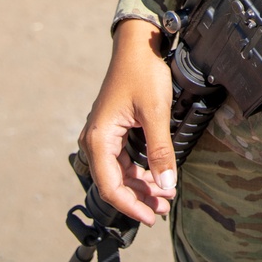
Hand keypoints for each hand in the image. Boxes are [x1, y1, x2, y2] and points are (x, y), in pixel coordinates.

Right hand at [79, 18, 175, 225]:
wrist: (139, 44)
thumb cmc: (143, 72)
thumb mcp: (156, 113)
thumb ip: (160, 152)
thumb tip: (166, 186)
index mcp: (99, 139)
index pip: (110, 186)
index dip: (131, 206)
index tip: (151, 217)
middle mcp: (95, 141)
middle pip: (114, 182)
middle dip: (140, 197)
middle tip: (164, 208)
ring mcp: (103, 136)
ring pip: (120, 173)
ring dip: (142, 185)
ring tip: (165, 196)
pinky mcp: (113, 131)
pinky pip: (123, 160)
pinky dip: (140, 171)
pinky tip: (158, 176)